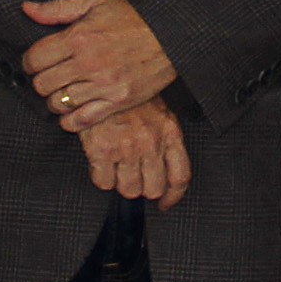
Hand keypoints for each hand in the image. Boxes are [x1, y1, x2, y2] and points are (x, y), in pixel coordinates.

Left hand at [22, 0, 177, 132]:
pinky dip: (70, 120)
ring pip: (58, 103)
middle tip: (49, 77)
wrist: (172, 33)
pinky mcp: (117, 101)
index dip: (29, 62)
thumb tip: (26, 9)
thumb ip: (56, 9)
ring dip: (55, 99)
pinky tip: (71, 112)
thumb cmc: (133, 16)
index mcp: (78, 37)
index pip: (34, 59)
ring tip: (62, 92)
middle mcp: (87, 63)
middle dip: (40, 81)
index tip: (35, 62)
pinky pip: (81, 120)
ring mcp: (103, 85)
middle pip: (42, 84)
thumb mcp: (94, 2)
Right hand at [77, 98, 191, 207]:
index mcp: (169, 132)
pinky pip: (104, 183)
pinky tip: (101, 163)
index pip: (179, 177)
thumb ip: (166, 140)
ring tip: (117, 166)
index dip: (173, 197)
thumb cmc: (130, 98)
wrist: (101, 77)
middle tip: (134, 176)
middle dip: (143, 187)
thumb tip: (165, 173)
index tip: (164, 204)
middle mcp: (151, 142)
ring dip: (122, 183)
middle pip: (153, 189)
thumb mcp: (159, 113)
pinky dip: (102, 178)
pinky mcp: (101, 150)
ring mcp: (126, 147)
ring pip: (129, 190)